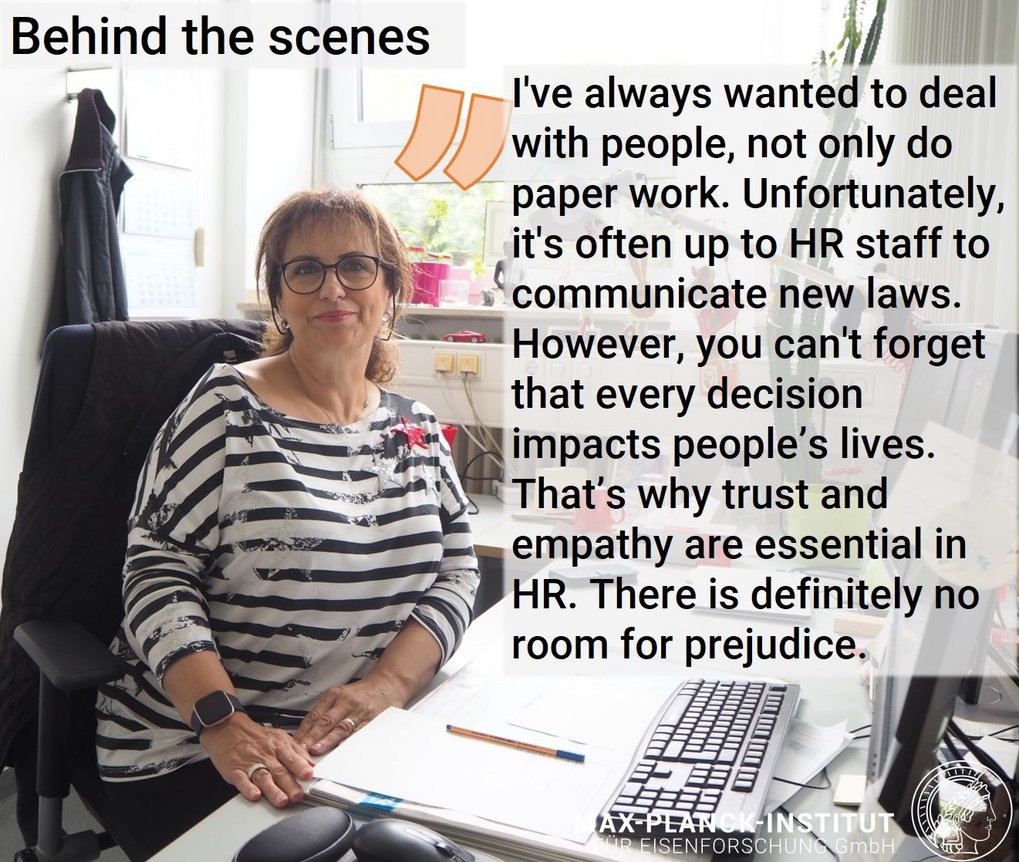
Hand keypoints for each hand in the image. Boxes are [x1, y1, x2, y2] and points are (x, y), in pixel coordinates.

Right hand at [199, 713, 315, 806]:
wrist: (228, 728)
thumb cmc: (256, 736)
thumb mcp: (280, 737)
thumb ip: (296, 751)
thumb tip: (311, 764)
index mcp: (278, 747)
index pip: (291, 758)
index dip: (300, 767)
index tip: (309, 775)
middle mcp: (265, 756)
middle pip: (279, 771)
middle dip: (290, 785)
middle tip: (298, 795)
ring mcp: (250, 764)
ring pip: (263, 778)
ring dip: (273, 790)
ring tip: (282, 801)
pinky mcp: (235, 771)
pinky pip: (241, 780)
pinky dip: (248, 788)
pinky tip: (255, 795)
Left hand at [292, 678, 402, 754]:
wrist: (388, 683)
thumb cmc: (362, 692)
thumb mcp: (340, 694)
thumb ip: (325, 711)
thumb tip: (307, 732)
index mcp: (335, 695)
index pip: (315, 714)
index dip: (304, 730)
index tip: (295, 742)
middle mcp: (346, 702)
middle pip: (326, 721)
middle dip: (313, 736)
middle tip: (302, 748)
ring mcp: (359, 711)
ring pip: (341, 727)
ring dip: (327, 740)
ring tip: (317, 750)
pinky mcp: (372, 719)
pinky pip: (360, 730)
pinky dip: (350, 739)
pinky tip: (343, 746)